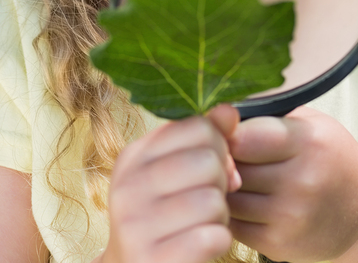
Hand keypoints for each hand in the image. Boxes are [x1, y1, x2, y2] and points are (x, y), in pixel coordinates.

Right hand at [100, 104, 241, 262]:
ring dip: (220, 216)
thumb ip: (203, 138)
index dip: (218, 146)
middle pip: (208, 161)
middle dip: (220, 182)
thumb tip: (229, 109)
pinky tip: (202, 245)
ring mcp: (137, 226)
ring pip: (214, 200)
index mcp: (133, 158)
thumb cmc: (166, 216)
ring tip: (201, 223)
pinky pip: (215, 236)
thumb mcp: (175, 172)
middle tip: (206, 199)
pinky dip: (220, 241)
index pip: (197, 126)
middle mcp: (127, 188)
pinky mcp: (155, 259)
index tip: (211, 166)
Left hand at [227, 106, 357, 262]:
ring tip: (236, 179)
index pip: (242, 137)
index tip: (225, 134)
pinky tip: (245, 203)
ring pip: (228, 198)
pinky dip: (232, 214)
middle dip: (222, 161)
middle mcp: (300, 180)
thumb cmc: (336, 162)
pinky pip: (233, 226)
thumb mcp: (315, 125)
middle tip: (226, 157)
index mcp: (307, 142)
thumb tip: (221, 113)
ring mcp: (290, 215)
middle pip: (232, 168)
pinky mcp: (280, 244)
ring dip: (224, 189)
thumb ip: (272, 116)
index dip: (226, 135)